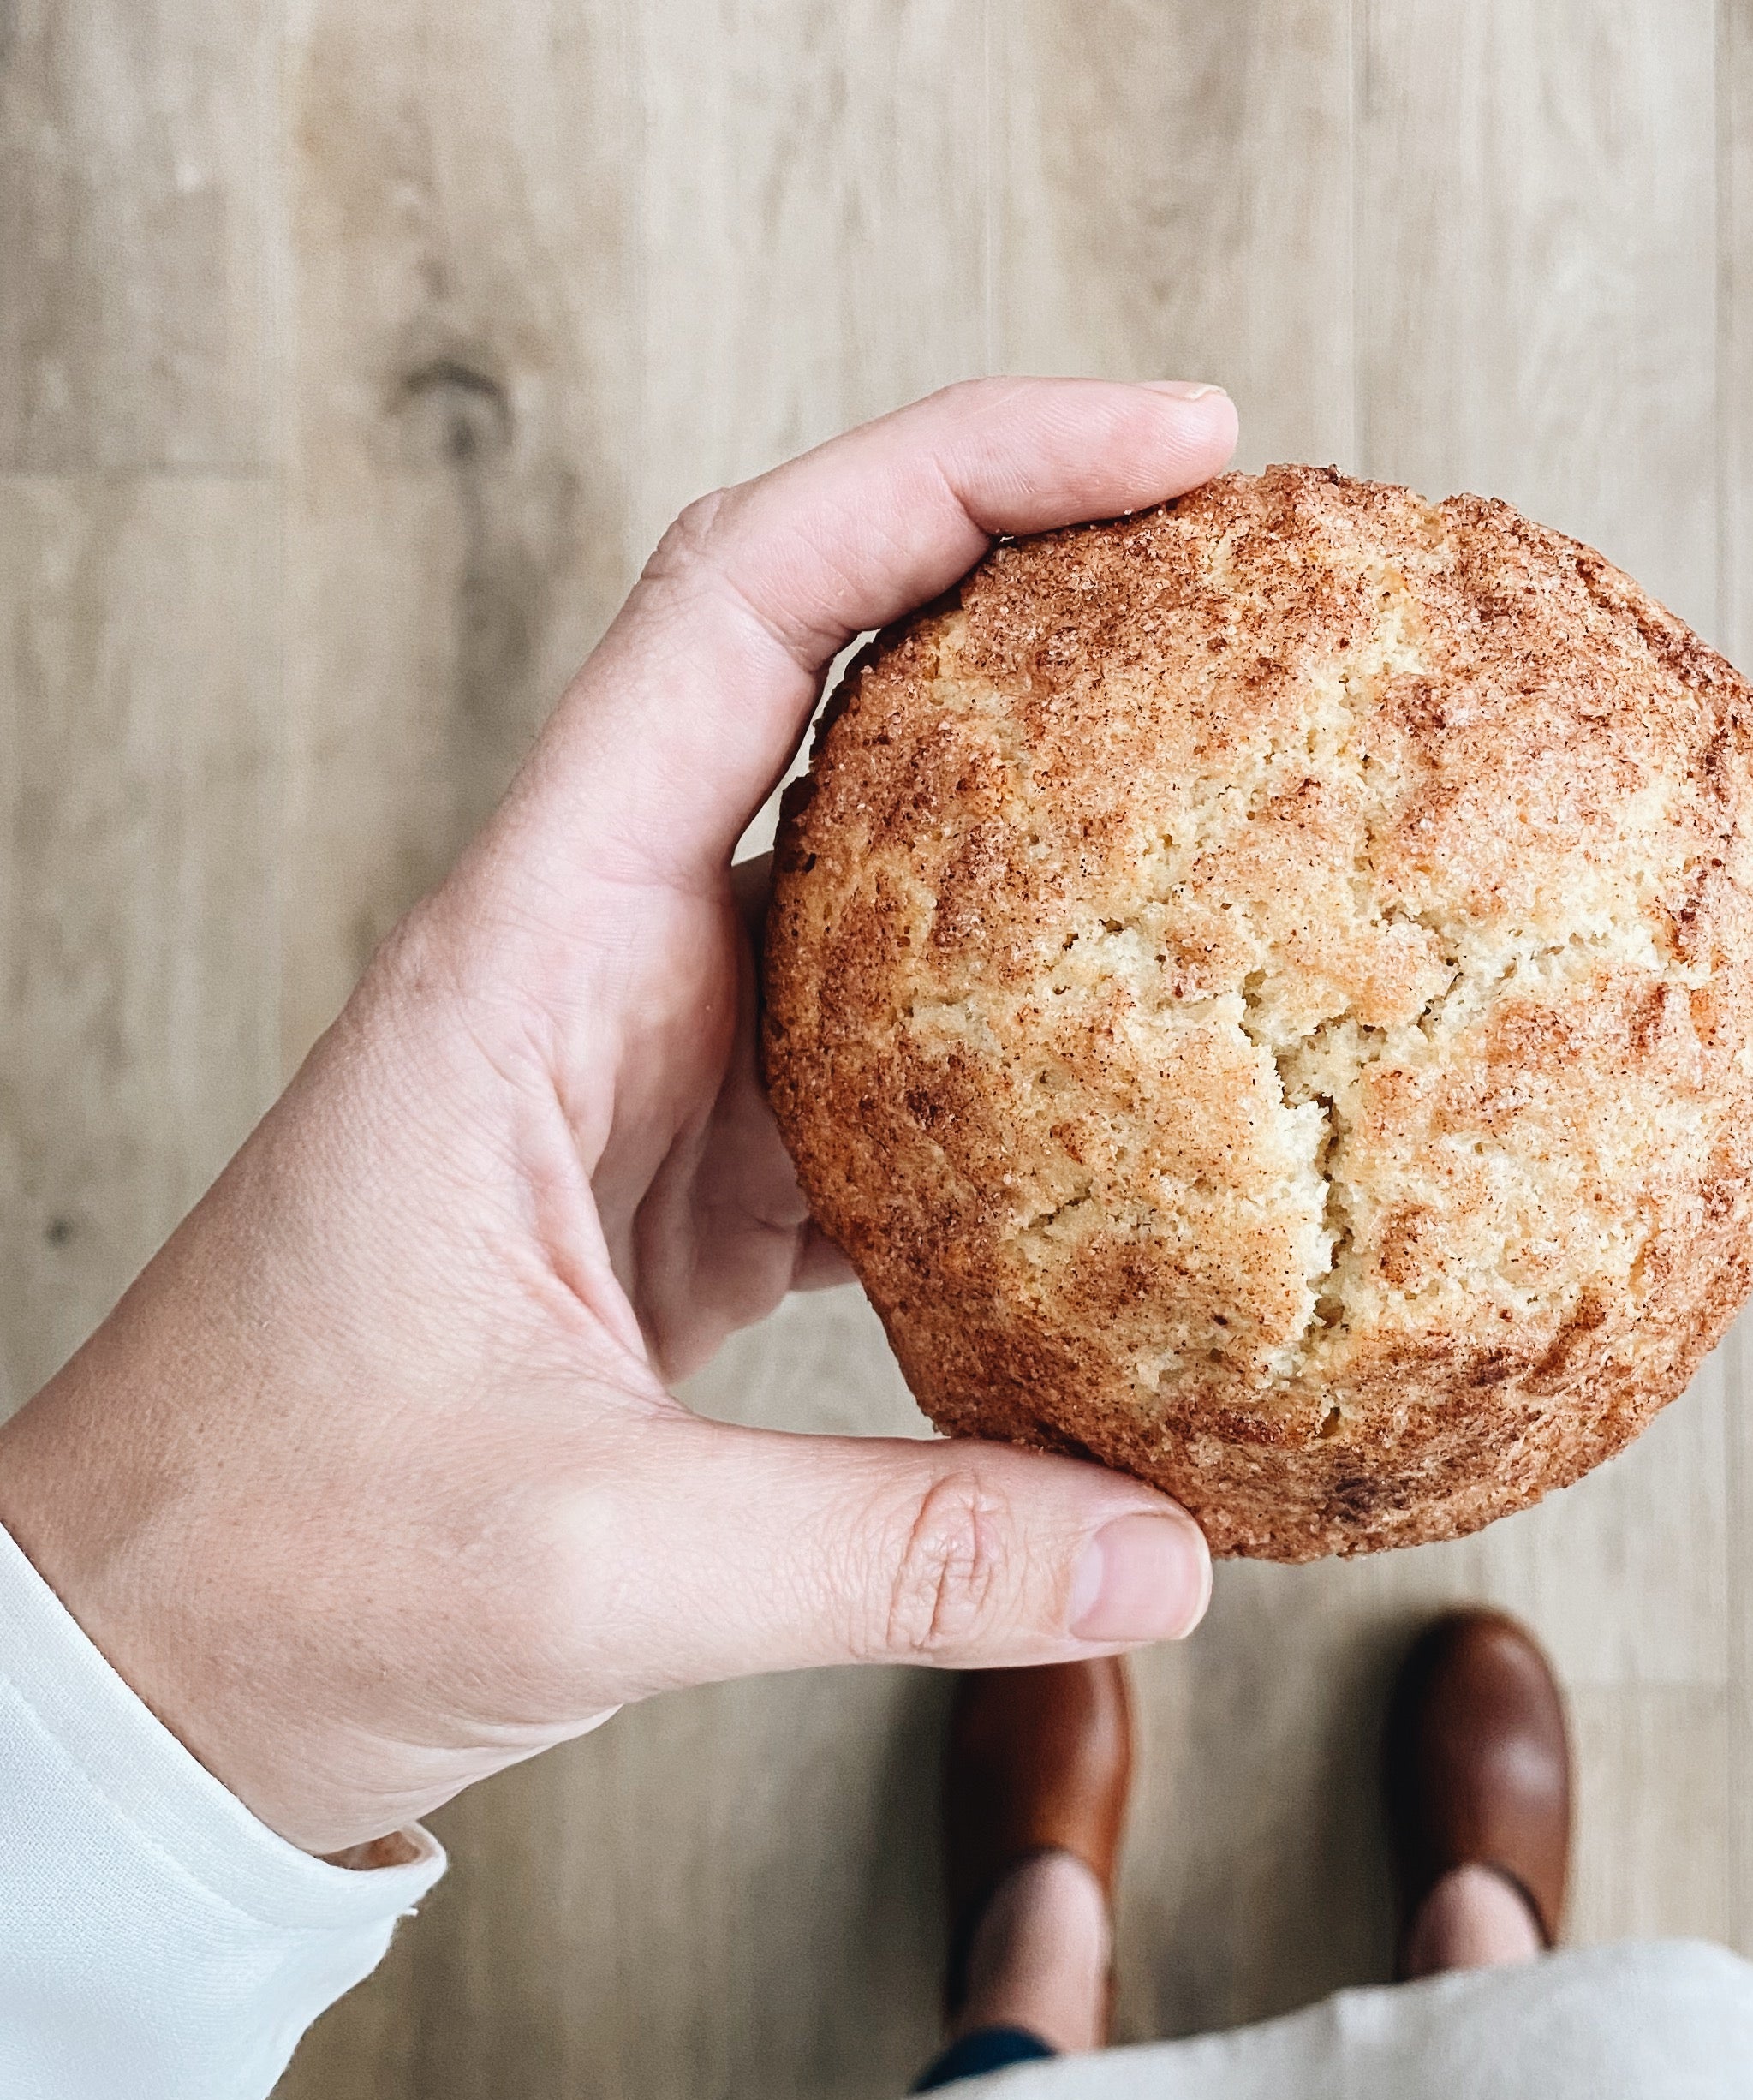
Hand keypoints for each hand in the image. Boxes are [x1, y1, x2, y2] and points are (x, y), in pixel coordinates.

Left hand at [0, 378, 1236, 1855]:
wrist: (142, 1658)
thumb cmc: (273, 1563)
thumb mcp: (587, 1568)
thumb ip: (893, 1558)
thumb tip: (1171, 1558)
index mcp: (533, 958)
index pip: (746, 606)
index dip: (959, 478)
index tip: (1170, 441)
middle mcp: (601, 959)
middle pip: (838, 665)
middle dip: (1046, 573)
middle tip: (1263, 563)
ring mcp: (660, 1055)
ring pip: (892, 856)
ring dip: (1063, 794)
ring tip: (1256, 768)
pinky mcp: (704, 1164)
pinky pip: (909, 1042)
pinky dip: (1041, 1027)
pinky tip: (1164, 1066)